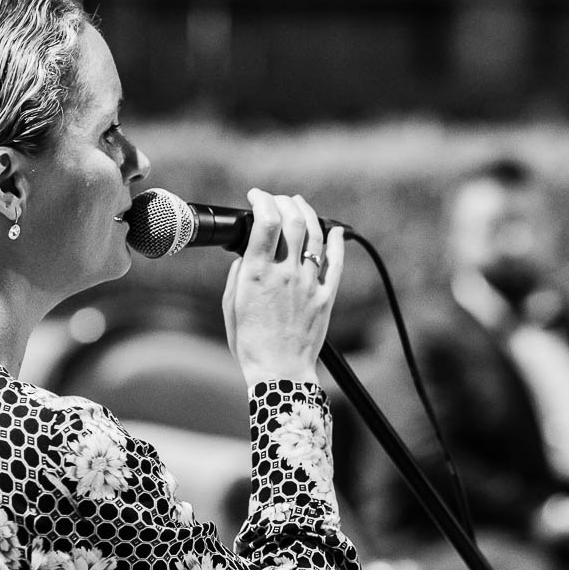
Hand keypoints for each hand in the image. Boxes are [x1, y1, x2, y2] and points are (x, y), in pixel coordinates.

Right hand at [221, 189, 345, 385]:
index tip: (256, 196)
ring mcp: (309, 284)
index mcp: (256, 274)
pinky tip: (335, 230)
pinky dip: (337, 241)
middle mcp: (285, 274)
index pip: (265, 221)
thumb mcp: (231, 305)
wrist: (279, 373)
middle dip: (284, 202)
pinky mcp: (326, 297)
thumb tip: (248, 252)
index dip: (262, 200)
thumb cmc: (250, 344)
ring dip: (307, 213)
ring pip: (315, 235)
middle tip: (277, 200)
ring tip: (298, 205)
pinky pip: (336, 262)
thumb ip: (238, 274)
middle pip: (292, 221)